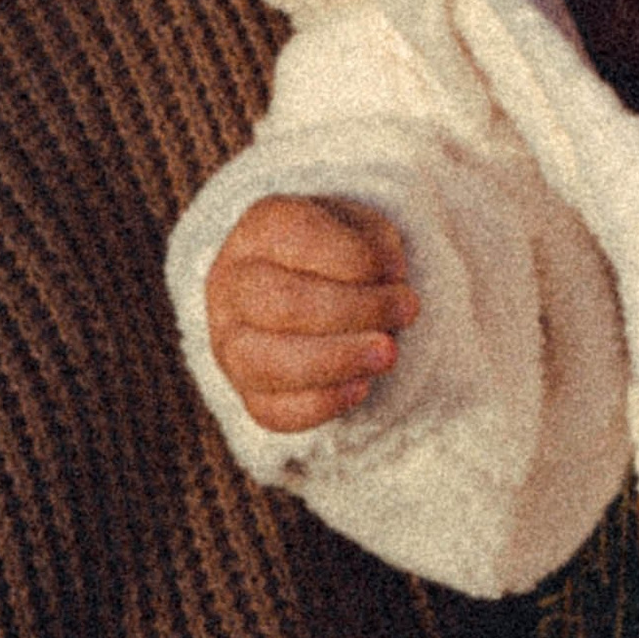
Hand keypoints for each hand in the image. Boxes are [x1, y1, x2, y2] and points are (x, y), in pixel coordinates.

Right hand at [202, 195, 417, 433]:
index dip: (358, 258)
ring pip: (268, 363)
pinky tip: (361, 386)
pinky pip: (272, 410)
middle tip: (408, 310)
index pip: (298, 238)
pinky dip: (321, 403)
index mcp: (261, 227)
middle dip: (355, 311)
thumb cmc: (340, 252)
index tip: (399, 271)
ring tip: (389, 354)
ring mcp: (230, 342)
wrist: (307, 288)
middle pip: (283, 303)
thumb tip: (390, 277)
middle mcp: (231, 283)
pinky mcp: (246, 391)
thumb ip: (377, 244)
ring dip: (338, 360)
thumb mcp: (361, 227)